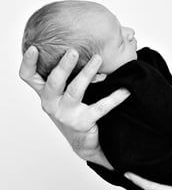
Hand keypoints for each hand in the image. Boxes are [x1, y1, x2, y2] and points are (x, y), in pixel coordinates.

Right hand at [19, 46, 129, 167]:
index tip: (34, 48)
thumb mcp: (66, 93)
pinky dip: (114, 97)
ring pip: (75, 91)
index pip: (29, 77)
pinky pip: (100, 107)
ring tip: (98, 59)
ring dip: (86, 74)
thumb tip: (90, 48)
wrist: (85, 142)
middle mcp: (51, 103)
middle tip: (73, 51)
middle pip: (54, 82)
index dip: (28, 62)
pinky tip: (124, 90)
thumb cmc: (76, 112)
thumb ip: (71, 74)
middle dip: (63, 66)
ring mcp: (65, 114)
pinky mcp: (82, 123)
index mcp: (46, 93)